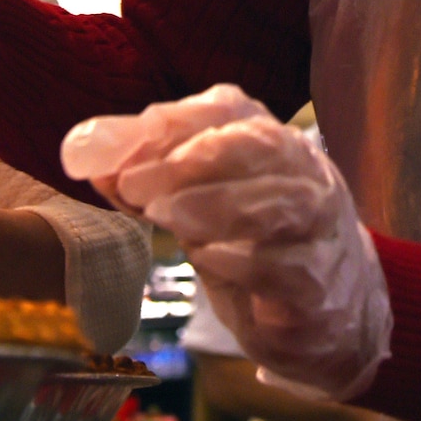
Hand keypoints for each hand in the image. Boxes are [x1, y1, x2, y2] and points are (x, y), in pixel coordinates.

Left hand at [62, 85, 390, 401]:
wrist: (335, 309)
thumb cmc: (254, 240)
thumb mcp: (197, 201)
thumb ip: (143, 174)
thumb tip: (86, 154)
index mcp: (266, 139)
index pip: (227, 111)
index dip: (174, 122)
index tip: (121, 146)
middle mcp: (301, 172)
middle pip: (258, 147)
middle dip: (193, 160)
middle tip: (135, 185)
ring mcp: (319, 227)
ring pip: (281, 202)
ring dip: (217, 205)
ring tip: (166, 218)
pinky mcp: (319, 285)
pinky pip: (290, 267)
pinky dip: (247, 261)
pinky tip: (211, 260)